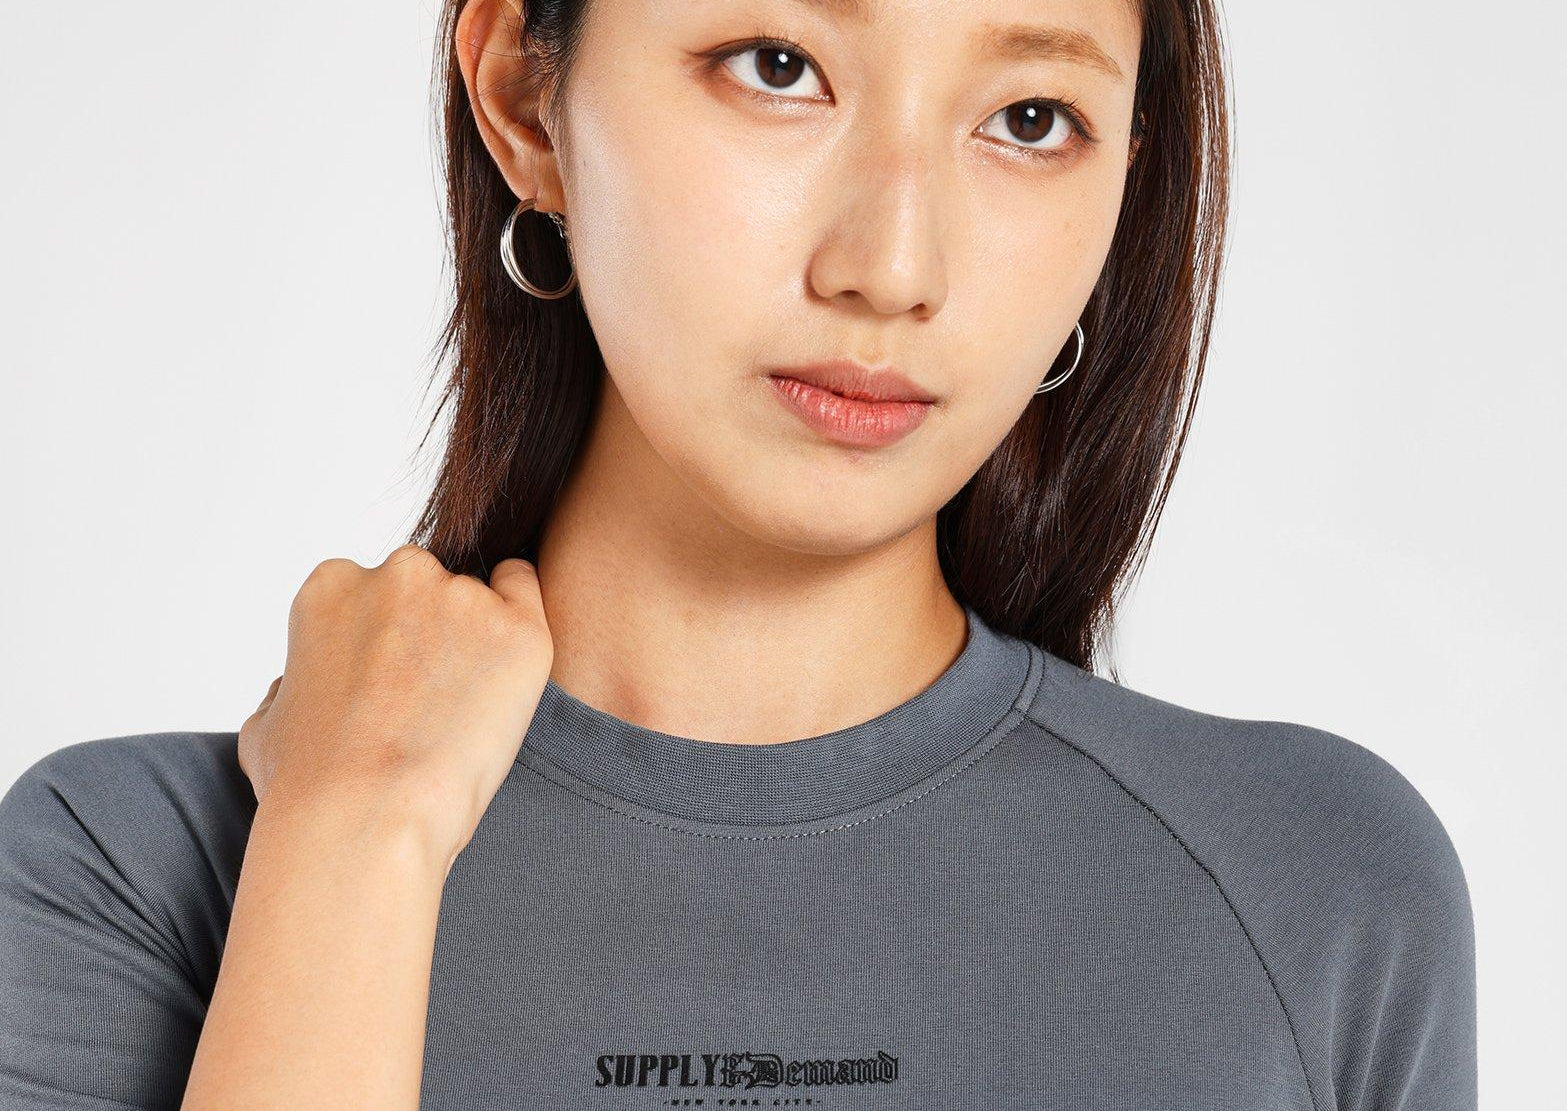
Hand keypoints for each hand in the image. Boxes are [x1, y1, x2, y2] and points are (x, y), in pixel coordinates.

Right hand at [238, 545, 552, 869]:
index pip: (376, 590)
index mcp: (333, 586)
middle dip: (432, 634)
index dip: (386, 642)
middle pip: (429, 588)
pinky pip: (527, 596)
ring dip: (477, 643)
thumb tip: (297, 688)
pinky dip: (519, 632)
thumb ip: (290, 685)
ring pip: (480, 602)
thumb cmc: (308, 786)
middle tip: (432, 701)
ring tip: (464, 714)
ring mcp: (463, 597)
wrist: (365, 816)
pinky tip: (508, 673)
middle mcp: (400, 574)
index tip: (390, 685)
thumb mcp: (267, 724)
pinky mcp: (518, 628)